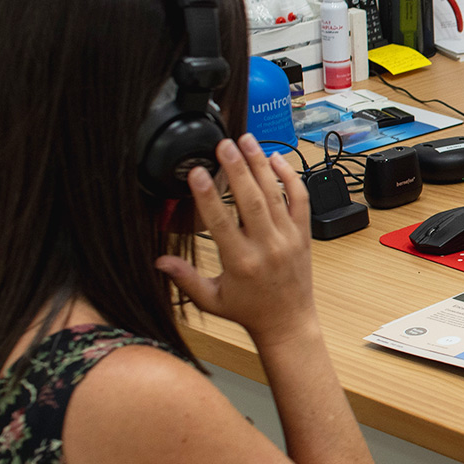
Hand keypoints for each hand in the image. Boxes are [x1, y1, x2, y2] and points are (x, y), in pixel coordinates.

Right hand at [156, 134, 316, 345]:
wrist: (289, 322)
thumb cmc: (249, 311)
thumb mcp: (210, 300)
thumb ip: (185, 279)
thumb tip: (159, 260)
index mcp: (241, 262)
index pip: (221, 222)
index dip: (208, 195)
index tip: (198, 171)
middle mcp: (267, 247)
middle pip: (252, 200)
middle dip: (237, 169)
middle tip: (224, 144)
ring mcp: (288, 238)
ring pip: (276, 195)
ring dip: (261, 165)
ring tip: (247, 140)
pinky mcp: (304, 234)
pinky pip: (301, 200)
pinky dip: (291, 177)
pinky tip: (276, 159)